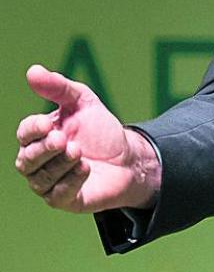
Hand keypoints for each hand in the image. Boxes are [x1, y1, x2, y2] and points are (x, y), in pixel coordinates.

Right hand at [14, 64, 160, 212]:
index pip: (25, 134)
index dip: (32, 129)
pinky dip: (71, 181)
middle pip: (27, 160)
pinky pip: (58, 195)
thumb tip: (33, 71)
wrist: (129, 158)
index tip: (48, 123)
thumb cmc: (100, 130)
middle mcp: (38, 162)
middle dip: (44, 150)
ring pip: (41, 178)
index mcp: (39, 136)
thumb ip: (58, 88)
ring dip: (60, 164)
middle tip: (63, 140)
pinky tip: (85, 168)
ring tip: (79, 152)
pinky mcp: (64, 200)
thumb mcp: (83, 102)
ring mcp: (49, 183)